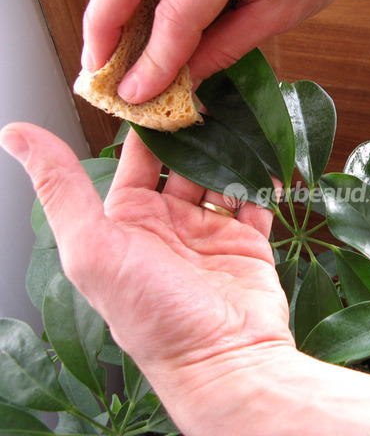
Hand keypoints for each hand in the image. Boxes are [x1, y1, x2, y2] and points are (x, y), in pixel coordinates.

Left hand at [0, 122, 293, 374]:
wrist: (222, 358)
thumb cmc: (152, 312)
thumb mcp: (93, 247)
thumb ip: (61, 188)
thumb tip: (15, 133)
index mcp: (130, 222)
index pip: (139, 159)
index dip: (150, 126)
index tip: (167, 88)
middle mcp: (171, 224)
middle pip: (185, 163)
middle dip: (198, 134)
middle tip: (216, 96)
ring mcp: (212, 233)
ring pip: (223, 177)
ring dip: (232, 152)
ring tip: (245, 121)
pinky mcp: (249, 244)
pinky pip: (256, 203)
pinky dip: (262, 183)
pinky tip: (268, 163)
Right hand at [82, 0, 369, 103]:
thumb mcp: (277, 13)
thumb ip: (224, 47)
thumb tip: (180, 81)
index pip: (176, 16)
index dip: (150, 61)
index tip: (133, 95)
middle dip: (102, 27)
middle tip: (97, 72)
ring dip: (104, 2)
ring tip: (106, 48)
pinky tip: (120, 10)